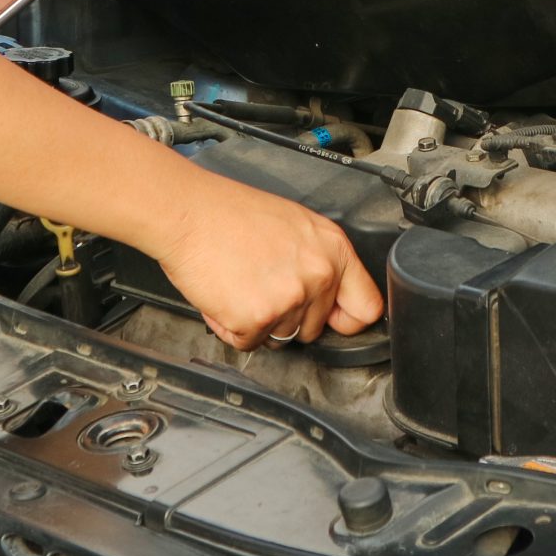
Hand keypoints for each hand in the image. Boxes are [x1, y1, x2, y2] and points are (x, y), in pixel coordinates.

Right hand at [147, 174, 384, 351]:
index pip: (367, 308)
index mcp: (332, 248)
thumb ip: (318, 261)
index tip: (331, 321)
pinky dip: (231, 327)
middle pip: (313, 329)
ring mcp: (290, 299)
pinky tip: (225, 294)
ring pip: (279, 338)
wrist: (188, 212)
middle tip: (259, 283)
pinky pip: (248, 343)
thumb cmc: (229, 213)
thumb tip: (329, 296)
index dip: (345, 320)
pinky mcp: (257, 319)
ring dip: (257, 321)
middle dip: (285, 316)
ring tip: (240, 282)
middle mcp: (318, 274)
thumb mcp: (294, 225)